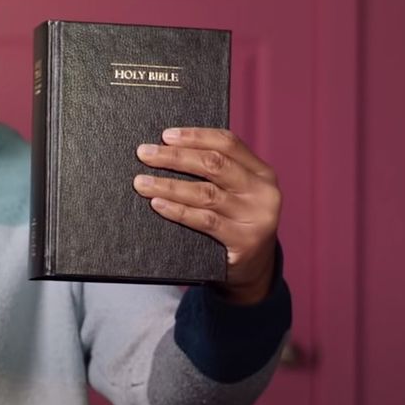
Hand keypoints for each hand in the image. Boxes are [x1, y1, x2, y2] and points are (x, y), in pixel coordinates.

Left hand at [132, 128, 280, 304]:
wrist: (255, 269)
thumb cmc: (235, 222)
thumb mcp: (237, 193)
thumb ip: (217, 172)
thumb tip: (168, 149)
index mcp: (262, 172)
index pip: (228, 143)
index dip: (195, 136)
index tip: (166, 135)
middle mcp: (263, 192)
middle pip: (214, 164)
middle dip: (175, 157)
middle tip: (144, 153)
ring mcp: (256, 218)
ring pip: (205, 193)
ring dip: (168, 185)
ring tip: (141, 182)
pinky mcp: (243, 241)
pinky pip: (204, 221)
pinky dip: (178, 211)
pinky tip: (158, 203)